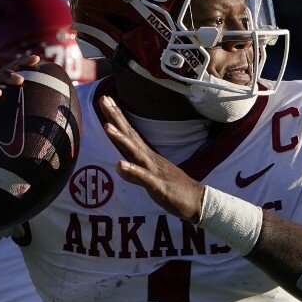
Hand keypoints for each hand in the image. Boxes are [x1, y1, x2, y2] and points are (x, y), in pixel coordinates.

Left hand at [100, 95, 204, 220]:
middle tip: (104, 100)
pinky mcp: (158, 185)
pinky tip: (120, 164)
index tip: (106, 100)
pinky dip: (132, 170)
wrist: (197, 201)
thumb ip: (133, 172)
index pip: (129, 133)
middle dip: (116, 118)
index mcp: (147, 155)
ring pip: (135, 152)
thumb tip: (119, 165)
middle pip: (130, 136)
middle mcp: (149, 158)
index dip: (117, 117)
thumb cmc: (172, 189)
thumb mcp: (149, 179)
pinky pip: (143, 177)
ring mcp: (154, 170)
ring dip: (121, 140)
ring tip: (107, 127)